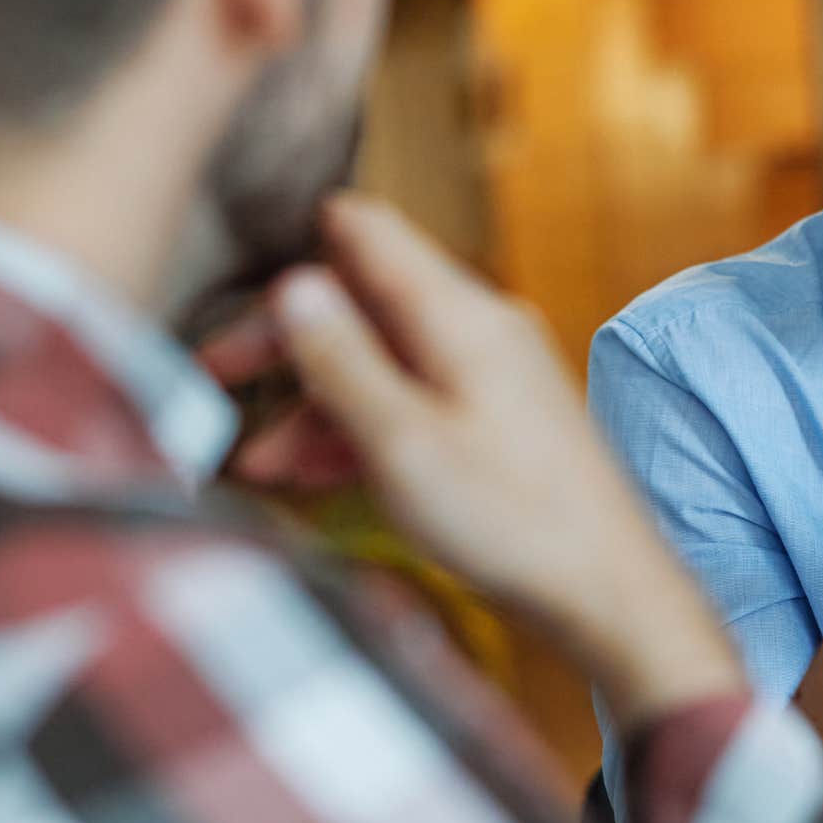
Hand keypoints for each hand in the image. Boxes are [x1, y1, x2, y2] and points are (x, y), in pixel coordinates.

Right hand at [253, 194, 743, 726]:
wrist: (605, 589)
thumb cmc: (514, 523)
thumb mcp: (402, 443)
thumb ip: (342, 361)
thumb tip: (295, 286)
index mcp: (461, 316)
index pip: (368, 233)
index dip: (297, 247)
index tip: (233, 288)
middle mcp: (481, 329)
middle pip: (366, 303)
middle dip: (289, 340)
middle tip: (217, 376)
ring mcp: (493, 374)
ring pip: (385, 360)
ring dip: (318, 401)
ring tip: (260, 463)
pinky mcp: (498, 420)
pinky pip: (415, 400)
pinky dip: (363, 427)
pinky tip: (315, 473)